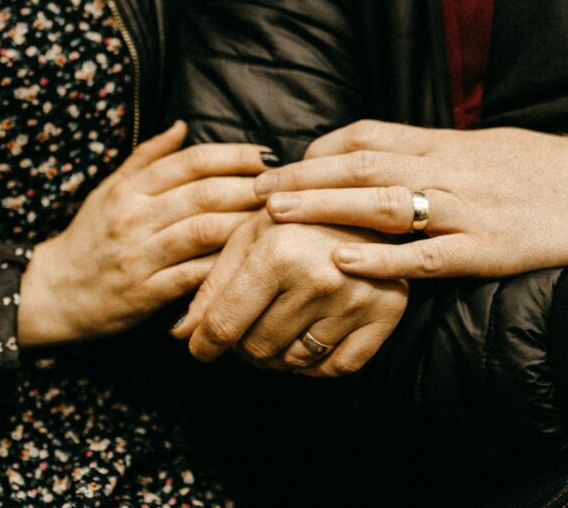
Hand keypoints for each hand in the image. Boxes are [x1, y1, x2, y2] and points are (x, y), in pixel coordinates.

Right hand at [17, 122, 272, 345]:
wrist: (53, 293)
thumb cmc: (89, 238)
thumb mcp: (109, 191)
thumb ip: (147, 158)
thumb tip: (183, 125)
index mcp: (129, 189)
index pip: (191, 162)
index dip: (234, 156)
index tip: (266, 157)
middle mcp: (134, 217)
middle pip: (205, 193)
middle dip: (251, 187)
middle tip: (284, 188)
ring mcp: (140, 256)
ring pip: (205, 231)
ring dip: (245, 223)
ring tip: (276, 220)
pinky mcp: (146, 294)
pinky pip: (196, 275)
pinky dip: (226, 266)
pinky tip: (252, 259)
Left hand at [170, 211, 408, 376]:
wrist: (369, 200)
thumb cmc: (300, 215)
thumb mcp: (250, 236)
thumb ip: (213, 285)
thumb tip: (181, 334)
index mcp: (278, 254)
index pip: (225, 325)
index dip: (204, 344)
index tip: (199, 349)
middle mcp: (318, 280)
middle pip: (257, 348)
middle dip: (243, 344)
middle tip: (248, 325)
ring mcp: (356, 301)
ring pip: (294, 362)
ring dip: (278, 353)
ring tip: (279, 324)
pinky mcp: (386, 315)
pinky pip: (337, 368)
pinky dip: (318, 364)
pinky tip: (310, 337)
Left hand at [255, 120, 567, 278]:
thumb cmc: (547, 170)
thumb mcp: (486, 147)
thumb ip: (436, 154)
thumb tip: (389, 161)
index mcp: (446, 143)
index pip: (367, 135)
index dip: (319, 150)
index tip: (286, 164)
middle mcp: (448, 170)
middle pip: (359, 166)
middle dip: (302, 176)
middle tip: (255, 189)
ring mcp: (467, 210)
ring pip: (381, 204)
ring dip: (323, 208)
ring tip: (276, 216)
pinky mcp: (489, 251)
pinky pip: (426, 256)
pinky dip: (381, 259)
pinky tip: (342, 260)